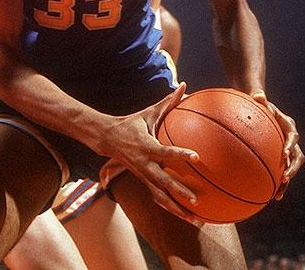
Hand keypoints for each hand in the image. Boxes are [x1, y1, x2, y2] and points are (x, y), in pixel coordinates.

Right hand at [98, 83, 203, 224]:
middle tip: (196, 199)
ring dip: (176, 209)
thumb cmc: (132, 123)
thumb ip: (168, 101)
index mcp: (147, 146)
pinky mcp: (143, 182)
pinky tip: (184, 217)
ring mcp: (143, 176)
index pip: (166, 152)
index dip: (180, 154)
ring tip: (194, 219)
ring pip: (160, 196)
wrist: (107, 139)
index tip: (196, 156)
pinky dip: (170, 208)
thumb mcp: (149, 112)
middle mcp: (145, 164)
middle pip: (163, 182)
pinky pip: (157, 198)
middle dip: (179, 191)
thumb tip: (184, 86)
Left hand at [250, 90, 304, 198]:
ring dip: (287, 180)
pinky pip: (282, 171)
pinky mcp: (281, 158)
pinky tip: (270, 196)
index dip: (291, 144)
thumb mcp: (258, 99)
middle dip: (293, 167)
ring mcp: (287, 149)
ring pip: (292, 168)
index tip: (285, 153)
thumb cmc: (258, 103)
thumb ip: (259, 97)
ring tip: (279, 194)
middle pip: (298, 156)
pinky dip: (278, 183)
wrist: (260, 109)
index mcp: (287, 125)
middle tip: (285, 177)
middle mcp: (290, 139)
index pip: (293, 135)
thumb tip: (257, 95)